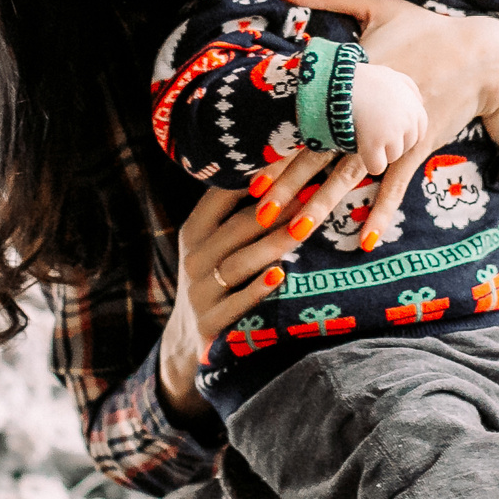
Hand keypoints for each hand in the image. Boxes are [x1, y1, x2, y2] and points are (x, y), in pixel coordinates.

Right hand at [157, 145, 389, 413]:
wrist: (185, 341)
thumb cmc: (212, 278)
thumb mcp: (210, 244)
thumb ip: (233, 212)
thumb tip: (276, 165)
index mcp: (194, 231)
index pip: (222, 196)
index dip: (257, 177)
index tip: (291, 157)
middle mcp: (193, 258)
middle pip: (239, 227)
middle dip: (278, 208)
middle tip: (314, 189)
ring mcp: (200, 292)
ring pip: (240, 262)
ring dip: (274, 244)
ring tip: (305, 228)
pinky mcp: (211, 323)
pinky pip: (237, 303)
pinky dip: (258, 289)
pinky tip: (281, 275)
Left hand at [275, 0, 498, 244]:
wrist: (480, 54)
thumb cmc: (423, 28)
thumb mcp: (375, 5)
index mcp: (351, 76)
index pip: (306, 115)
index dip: (278, 143)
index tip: (251, 167)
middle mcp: (368, 108)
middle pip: (319, 152)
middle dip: (288, 185)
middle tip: (259, 212)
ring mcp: (393, 131)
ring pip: (348, 174)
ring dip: (322, 206)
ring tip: (296, 232)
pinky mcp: (416, 146)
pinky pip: (394, 186)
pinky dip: (380, 213)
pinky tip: (366, 241)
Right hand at [346, 62, 426, 176]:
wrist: (341, 83)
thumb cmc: (364, 79)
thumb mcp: (391, 76)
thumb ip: (409, 88)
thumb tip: (420, 102)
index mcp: (414, 107)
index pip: (418, 132)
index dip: (403, 134)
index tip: (389, 131)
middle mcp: (407, 122)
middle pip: (406, 146)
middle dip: (392, 143)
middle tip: (373, 132)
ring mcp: (392, 134)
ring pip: (392, 157)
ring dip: (380, 151)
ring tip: (364, 135)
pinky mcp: (374, 144)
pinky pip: (377, 166)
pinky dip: (370, 162)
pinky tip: (362, 151)